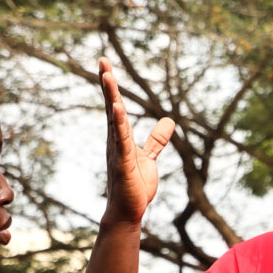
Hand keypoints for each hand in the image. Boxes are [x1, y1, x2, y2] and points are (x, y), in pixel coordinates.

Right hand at [98, 57, 175, 224]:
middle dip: (107, 84)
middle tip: (103, 61)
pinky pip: (121, 140)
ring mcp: (117, 151)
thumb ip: (156, 139)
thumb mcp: (149, 158)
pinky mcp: (123, 163)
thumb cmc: (135, 186)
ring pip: (114, 120)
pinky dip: (119, 123)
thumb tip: (169, 120)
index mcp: (120, 138)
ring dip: (111, 97)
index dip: (111, 87)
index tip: (106, 66)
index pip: (115, 108)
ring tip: (108, 76)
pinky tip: (117, 108)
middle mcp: (115, 141)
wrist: (128, 212)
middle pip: (111, 107)